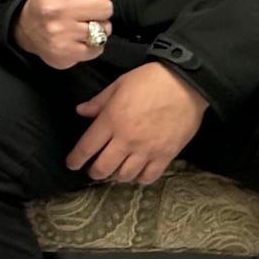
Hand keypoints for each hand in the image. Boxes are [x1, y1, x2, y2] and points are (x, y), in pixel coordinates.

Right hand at [13, 0, 114, 68]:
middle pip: (105, 6)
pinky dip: (92, 46)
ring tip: (81, 25)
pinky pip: (98, 48)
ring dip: (97, 28)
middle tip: (82, 10)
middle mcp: (57, 8)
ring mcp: (61, 33)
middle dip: (97, 8)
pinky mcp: (66, 53)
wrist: (25, 28)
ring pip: (104, 28)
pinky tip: (78, 39)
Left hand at [67, 62, 208, 184]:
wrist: (186, 83)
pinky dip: (139, 178)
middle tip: (94, 170)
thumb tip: (80, 111)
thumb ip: (98, 102)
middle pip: (103, 168)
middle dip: (94, 172)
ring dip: (116, 176)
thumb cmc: (150, 80)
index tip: (72, 164)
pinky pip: (148, 177)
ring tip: (115, 171)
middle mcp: (126, 140)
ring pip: (124, 176)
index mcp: (111, 121)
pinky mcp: (165, 156)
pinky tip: (137, 172)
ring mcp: (146, 150)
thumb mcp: (118, 85)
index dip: (76, 159)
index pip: (86, 147)